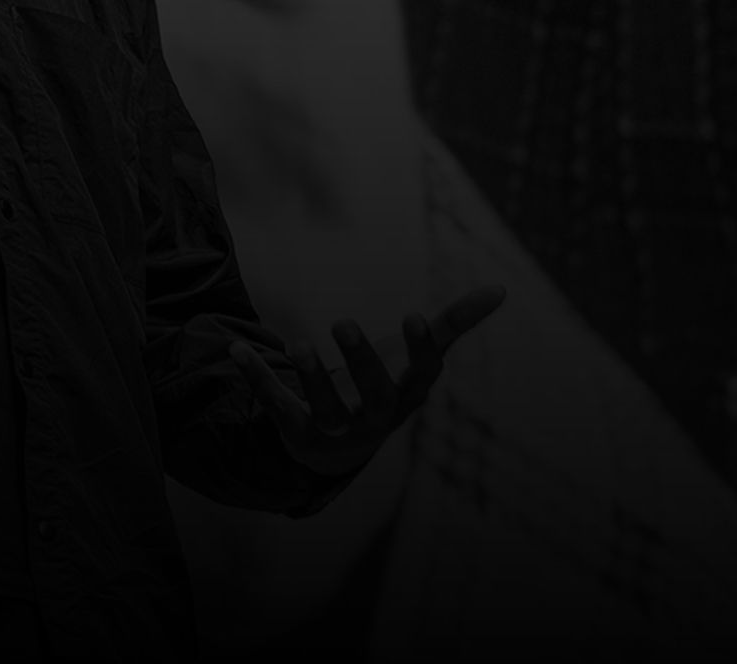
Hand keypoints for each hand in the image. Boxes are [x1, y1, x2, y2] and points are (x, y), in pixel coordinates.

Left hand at [230, 284, 505, 476]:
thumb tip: (500, 288)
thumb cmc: (384, 388)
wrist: (338, 448)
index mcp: (406, 396)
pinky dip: (257, 378)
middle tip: (342, 322)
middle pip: (375, 396)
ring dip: (310, 377)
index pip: (422, 376)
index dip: (421, 350)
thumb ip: (452, 324)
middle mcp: (375, 418)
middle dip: (360, 362)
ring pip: (324, 409)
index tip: (414, 317)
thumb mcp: (414, 360)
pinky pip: (276, 406)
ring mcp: (336, 430)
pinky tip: (237, 350)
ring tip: (297, 342)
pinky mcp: (296, 432)